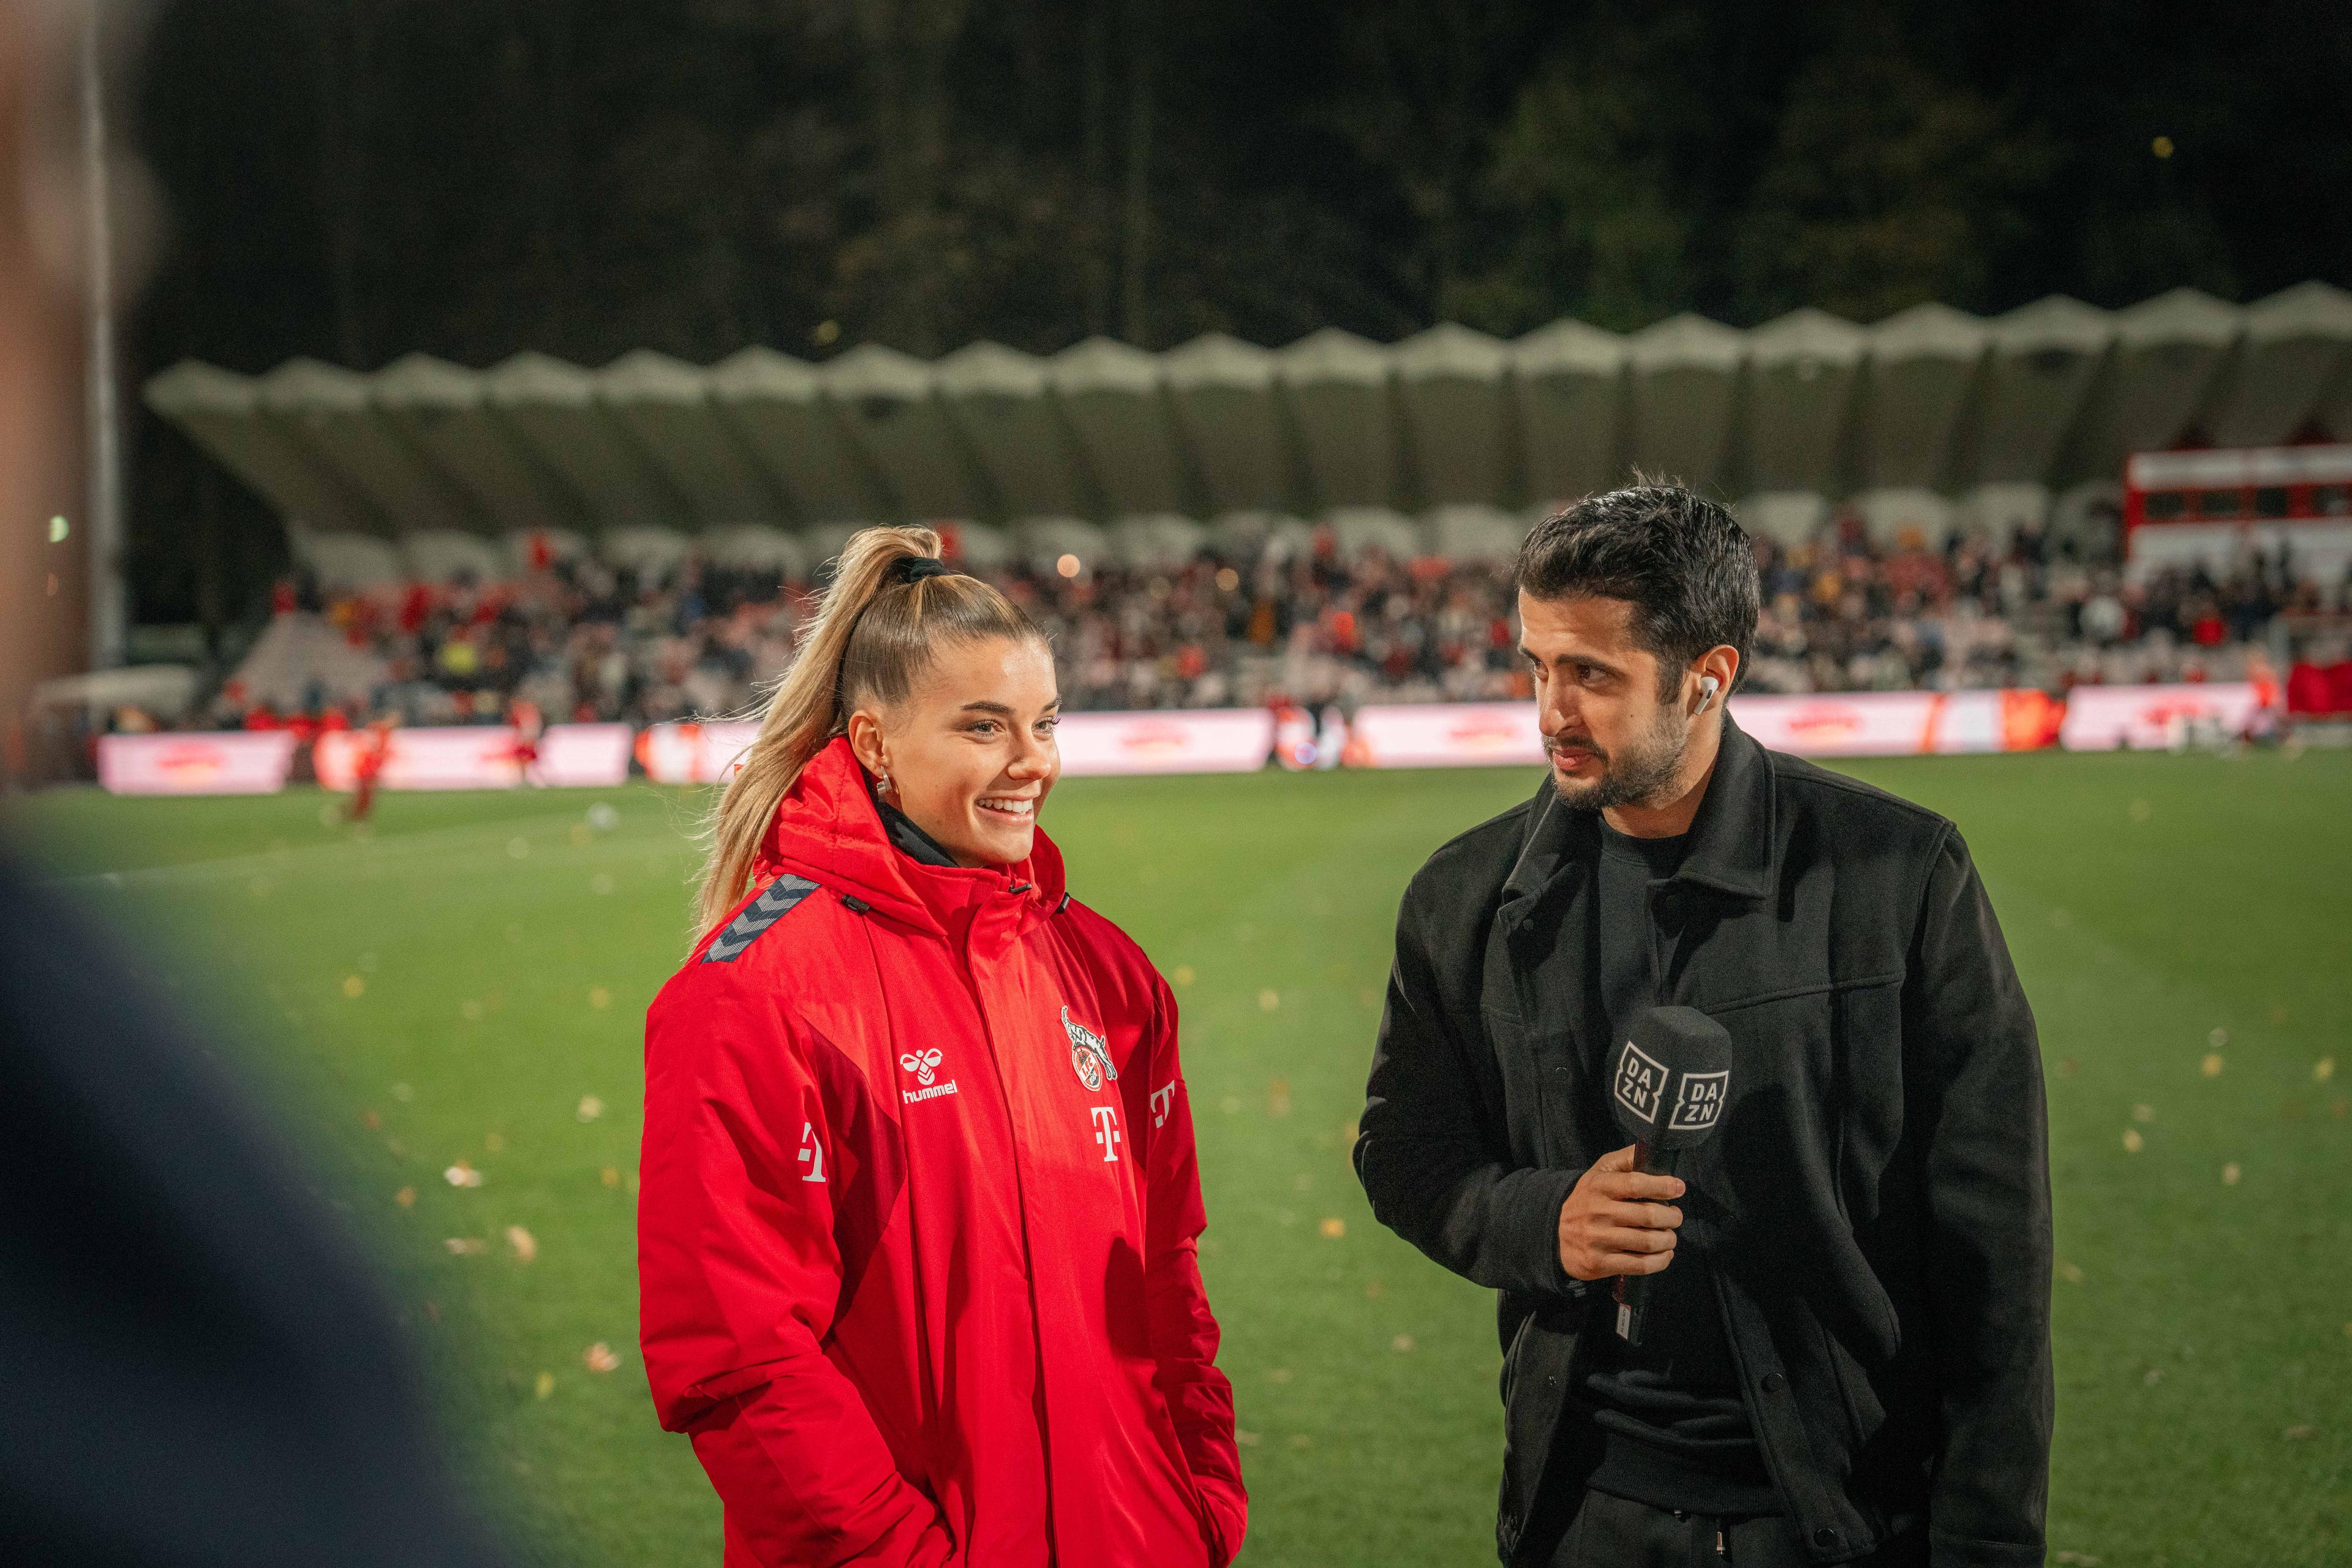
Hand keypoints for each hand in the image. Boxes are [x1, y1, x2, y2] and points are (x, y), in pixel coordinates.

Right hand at [1557, 1144, 1683, 1281]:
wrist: (1553, 1233)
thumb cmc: (1586, 1200)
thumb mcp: (1598, 1173)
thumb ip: (1625, 1159)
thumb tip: (1651, 1149)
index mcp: (1599, 1186)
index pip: (1635, 1184)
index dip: (1662, 1186)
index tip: (1678, 1188)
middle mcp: (1597, 1212)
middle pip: (1647, 1215)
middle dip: (1671, 1217)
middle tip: (1676, 1217)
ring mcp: (1598, 1240)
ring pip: (1647, 1242)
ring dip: (1668, 1240)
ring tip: (1670, 1237)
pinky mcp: (1600, 1264)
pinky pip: (1640, 1265)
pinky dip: (1660, 1261)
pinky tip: (1664, 1255)